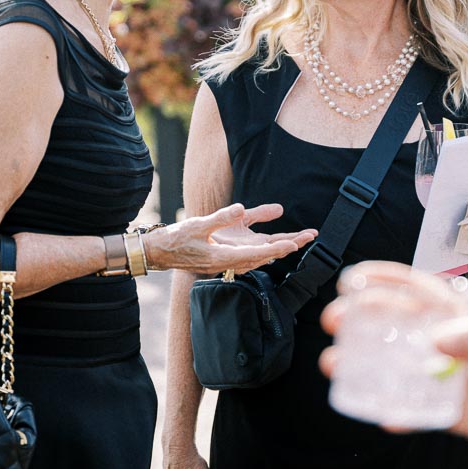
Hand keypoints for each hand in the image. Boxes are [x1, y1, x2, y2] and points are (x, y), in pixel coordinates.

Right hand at [144, 203, 316, 274]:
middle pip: (264, 254)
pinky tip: (272, 239)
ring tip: (299, 238)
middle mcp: (230, 260)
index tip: (295, 244)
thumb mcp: (198, 225)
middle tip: (309, 237)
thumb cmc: (175, 239)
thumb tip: (242, 208)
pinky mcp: (224, 253)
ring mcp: (227, 258)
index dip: (277, 248)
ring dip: (278, 245)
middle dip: (286, 245)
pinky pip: (247, 250)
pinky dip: (262, 245)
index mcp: (225, 256)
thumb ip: (222, 217)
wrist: (159, 252)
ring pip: (259, 253)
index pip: (258, 253)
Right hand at [320, 261, 467, 457]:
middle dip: (357, 317)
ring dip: (359, 362)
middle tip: (333, 320)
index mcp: (451, 317)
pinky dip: (392, 412)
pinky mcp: (441, 407)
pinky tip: (377, 416)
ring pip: (389, 364)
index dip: (380, 279)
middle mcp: (437, 340)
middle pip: (389, 323)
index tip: (350, 279)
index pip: (410, 289)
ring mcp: (436, 373)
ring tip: (332, 364)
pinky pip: (408, 409)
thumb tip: (435, 342)